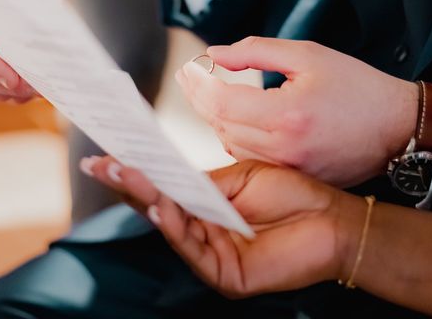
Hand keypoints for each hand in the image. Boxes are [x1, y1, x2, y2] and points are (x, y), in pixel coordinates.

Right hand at [81, 156, 362, 296]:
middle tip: (100, 164)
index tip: (106, 155)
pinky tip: (162, 207)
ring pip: (171, 229)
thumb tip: (163, 176)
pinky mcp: (226, 275)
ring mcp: (212, 256)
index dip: (135, 174)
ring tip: (127, 174)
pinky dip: (176, 228)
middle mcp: (203, 233)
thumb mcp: (239, 179)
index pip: (162, 191)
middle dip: (129, 186)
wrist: (330, 217)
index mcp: (205, 208)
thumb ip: (201, 184)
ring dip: (148, 200)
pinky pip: (194, 252)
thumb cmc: (290, 194)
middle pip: (158, 210)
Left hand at [175, 37, 418, 187]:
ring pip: (229, 143)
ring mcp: (286, 168)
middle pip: (219, 124)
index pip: (221, 102)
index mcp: (286, 115)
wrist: (396, 127)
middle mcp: (282, 148)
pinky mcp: (292, 177)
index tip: (189, 67)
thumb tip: (215, 54)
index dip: (198, 83)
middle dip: (198, 97)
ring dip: (213, 117)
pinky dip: (233, 135)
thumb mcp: (309, 56)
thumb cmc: (358, 87)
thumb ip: (257, 52)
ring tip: (204, 92)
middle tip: (189, 76)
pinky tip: (231, 117)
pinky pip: (248, 157)